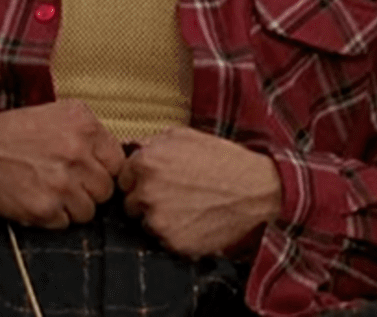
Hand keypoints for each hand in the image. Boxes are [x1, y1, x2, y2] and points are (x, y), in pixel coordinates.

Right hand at [0, 99, 124, 227]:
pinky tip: (41, 201)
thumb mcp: (64, 114)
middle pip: (106, 190)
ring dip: (75, 207)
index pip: (118, 162)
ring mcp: (61, 183)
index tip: (95, 172)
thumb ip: (93, 133)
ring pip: (89, 211)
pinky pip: (65, 224)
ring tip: (56, 193)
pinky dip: (55, 218)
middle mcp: (77, 154)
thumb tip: (116, 155)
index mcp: (86, 128)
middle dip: (91, 190)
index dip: (106, 170)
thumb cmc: (21, 131)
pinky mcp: (42, 208)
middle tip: (73, 184)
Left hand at [118, 127, 281, 257]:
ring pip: (145, 223)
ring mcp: (157, 219)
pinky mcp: (171, 242)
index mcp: (147, 161)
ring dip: (159, 217)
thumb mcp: (187, 135)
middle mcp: (147, 191)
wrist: (254, 188)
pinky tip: (195, 218)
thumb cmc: (223, 159)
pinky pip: (162, 239)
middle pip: (130, 202)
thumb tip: (135, 151)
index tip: (157, 179)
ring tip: (188, 205)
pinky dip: (175, 232)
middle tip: (175, 192)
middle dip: (147, 198)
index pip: (122, 177)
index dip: (140, 178)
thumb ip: (154, 142)